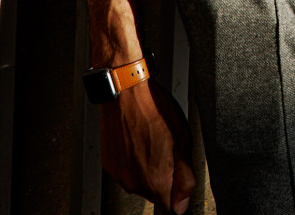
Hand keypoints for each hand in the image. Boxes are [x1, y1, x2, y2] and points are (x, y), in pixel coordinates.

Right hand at [100, 79, 195, 212]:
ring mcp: (119, 174)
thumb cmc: (154, 109)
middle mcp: (135, 183)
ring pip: (139, 179)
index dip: (177, 188)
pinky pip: (125, 169)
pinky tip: (137, 138)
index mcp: (155, 182)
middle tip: (165, 147)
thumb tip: (182, 204)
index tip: (177, 171)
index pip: (171, 205)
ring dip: (145, 166)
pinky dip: (131, 158)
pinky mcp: (108, 163)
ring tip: (149, 139)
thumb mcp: (183, 141)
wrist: (126, 92)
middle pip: (155, 191)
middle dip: (162, 174)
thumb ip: (185, 179)